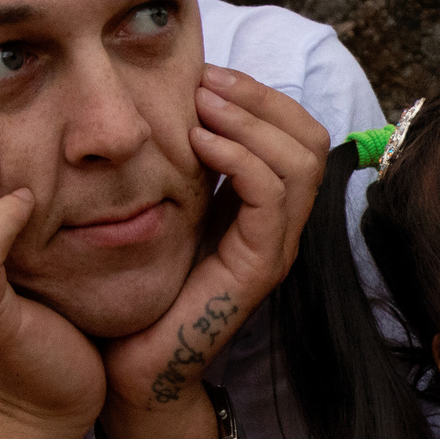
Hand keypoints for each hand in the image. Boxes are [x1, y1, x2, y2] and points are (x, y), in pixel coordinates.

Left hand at [103, 67, 328, 413]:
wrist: (129, 363)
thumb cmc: (139, 284)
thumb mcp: (166, 207)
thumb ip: (182, 163)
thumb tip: (173, 97)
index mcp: (265, 209)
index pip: (299, 133)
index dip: (261, 95)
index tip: (207, 75)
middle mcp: (283, 227)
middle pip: (311, 138)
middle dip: (260, 97)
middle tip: (206, 81)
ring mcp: (276, 248)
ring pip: (299, 160)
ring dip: (248, 120)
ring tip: (200, 106)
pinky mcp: (259, 267)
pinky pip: (270, 194)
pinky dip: (238, 156)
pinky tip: (198, 143)